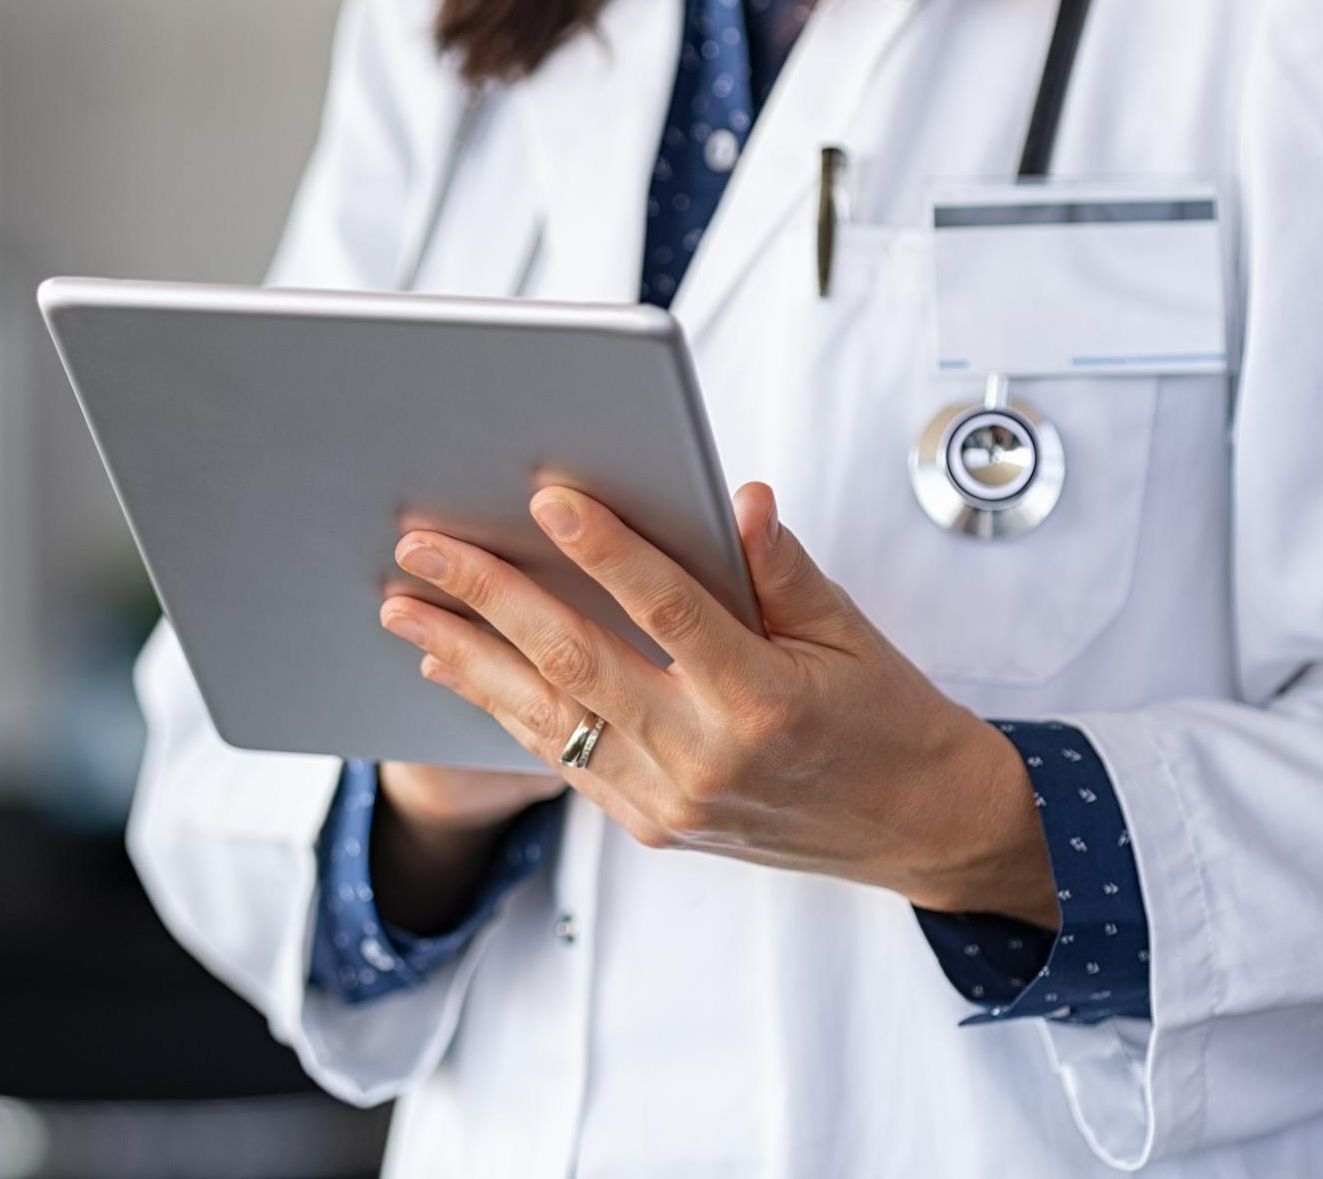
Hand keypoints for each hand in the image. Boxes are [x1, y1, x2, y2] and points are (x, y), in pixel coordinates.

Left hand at [377, 482, 1057, 927]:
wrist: (917, 826)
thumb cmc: (886, 716)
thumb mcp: (849, 630)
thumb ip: (779, 566)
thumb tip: (736, 497)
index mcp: (765, 700)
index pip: (670, 610)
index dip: (607, 552)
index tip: (549, 500)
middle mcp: (707, 758)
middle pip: (578, 662)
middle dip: (490, 598)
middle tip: (424, 547)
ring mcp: (671, 801)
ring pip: (548, 717)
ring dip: (468, 656)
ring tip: (405, 607)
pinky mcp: (651, 825)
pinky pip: (562, 758)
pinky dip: (502, 709)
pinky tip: (455, 666)